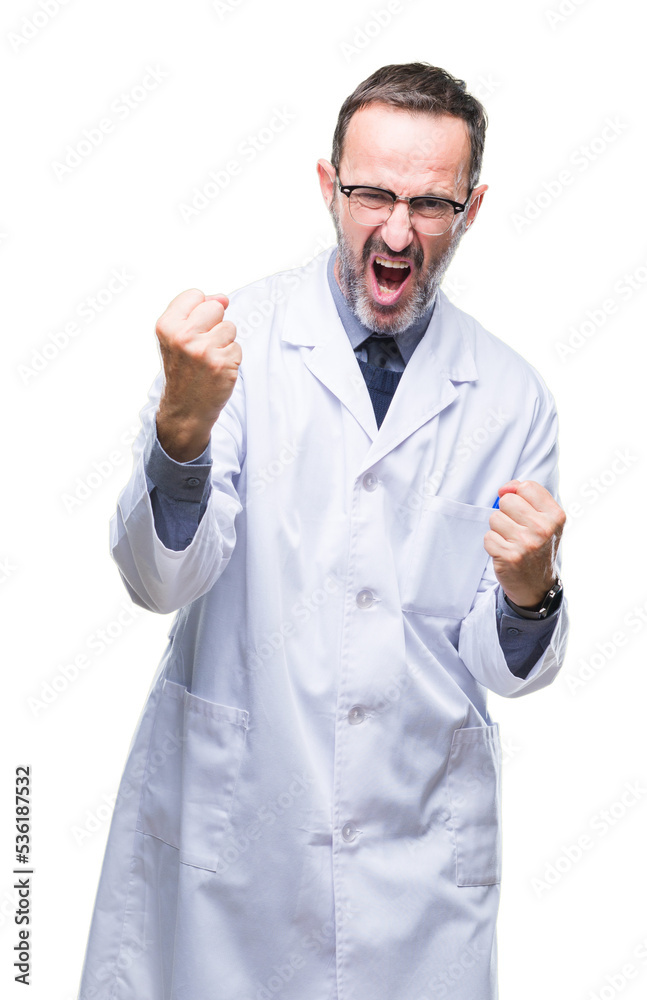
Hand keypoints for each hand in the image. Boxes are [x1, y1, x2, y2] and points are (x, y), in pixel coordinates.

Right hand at [155, 288, 241, 460]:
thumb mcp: (176, 337)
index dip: (200, 310)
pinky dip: (231, 358)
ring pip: (230, 327)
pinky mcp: (222, 364)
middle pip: (216, 307)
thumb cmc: (182, 369)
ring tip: (209, 359)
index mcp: (167, 326)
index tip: (194, 329)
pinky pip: (238, 347)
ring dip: (225, 342)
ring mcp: (204, 350)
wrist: (185, 408)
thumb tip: (224, 298)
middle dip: (215, 323)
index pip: (195, 294)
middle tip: (203, 346)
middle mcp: (183, 336)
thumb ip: (196, 311)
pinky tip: (217, 370)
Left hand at [484, 480, 565, 609]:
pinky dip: (493, 544)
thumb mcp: (544, 521)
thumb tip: (504, 488)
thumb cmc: (538, 547)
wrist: (537, 586)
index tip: (520, 509)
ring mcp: (526, 544)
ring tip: (511, 541)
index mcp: (555, 516)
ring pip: (495, 518)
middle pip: (507, 501)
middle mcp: (543, 529)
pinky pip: (488, 537)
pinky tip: (505, 553)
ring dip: (498, 529)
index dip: (517, 494)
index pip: (526, 487)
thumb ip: (527, 498)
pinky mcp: (509, 557)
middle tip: (516, 529)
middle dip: (506, 513)